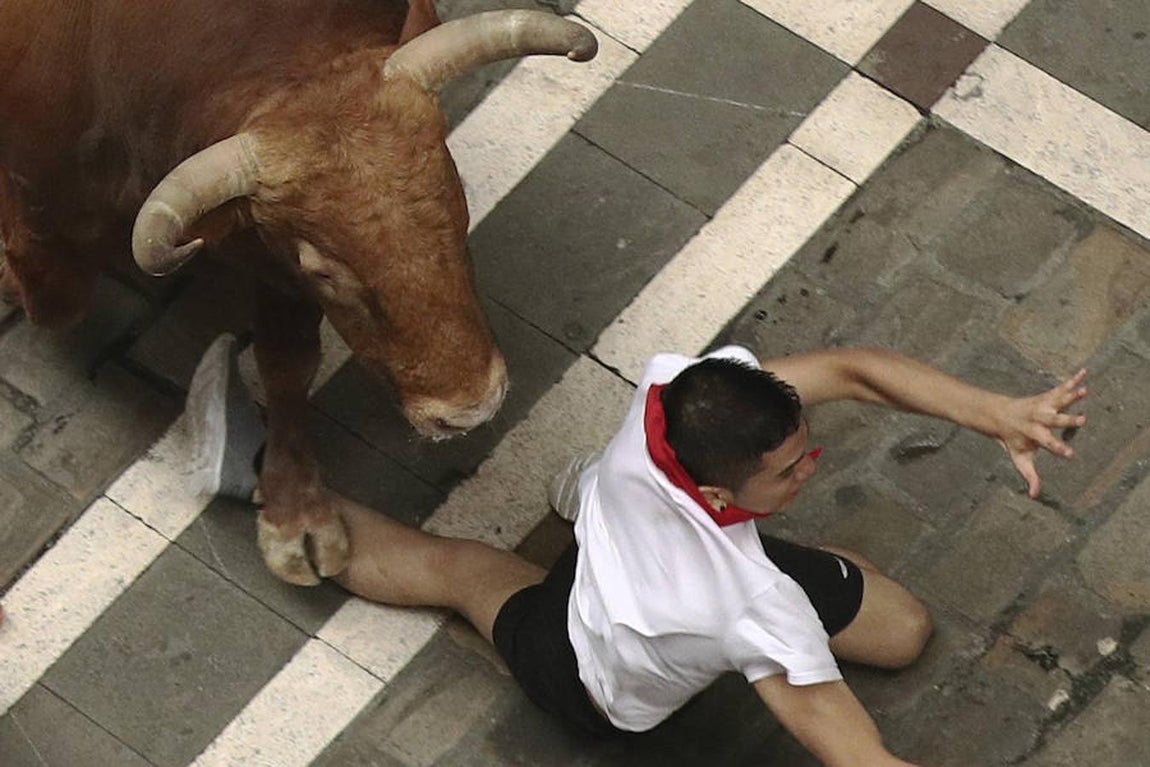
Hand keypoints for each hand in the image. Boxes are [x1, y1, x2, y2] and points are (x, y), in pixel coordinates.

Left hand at [995, 369, 1087, 497]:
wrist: (998, 415)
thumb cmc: (1012, 440)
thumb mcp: (1019, 459)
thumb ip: (1029, 476)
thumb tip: (1034, 496)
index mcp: (1034, 435)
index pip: (1047, 443)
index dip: (1058, 449)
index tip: (1071, 455)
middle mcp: (1039, 419)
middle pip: (1054, 420)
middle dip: (1067, 420)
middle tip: (1083, 420)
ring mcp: (1043, 406)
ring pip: (1059, 401)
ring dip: (1072, 395)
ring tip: (1085, 390)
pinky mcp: (1047, 396)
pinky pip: (1062, 387)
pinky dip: (1073, 380)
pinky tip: (1084, 372)